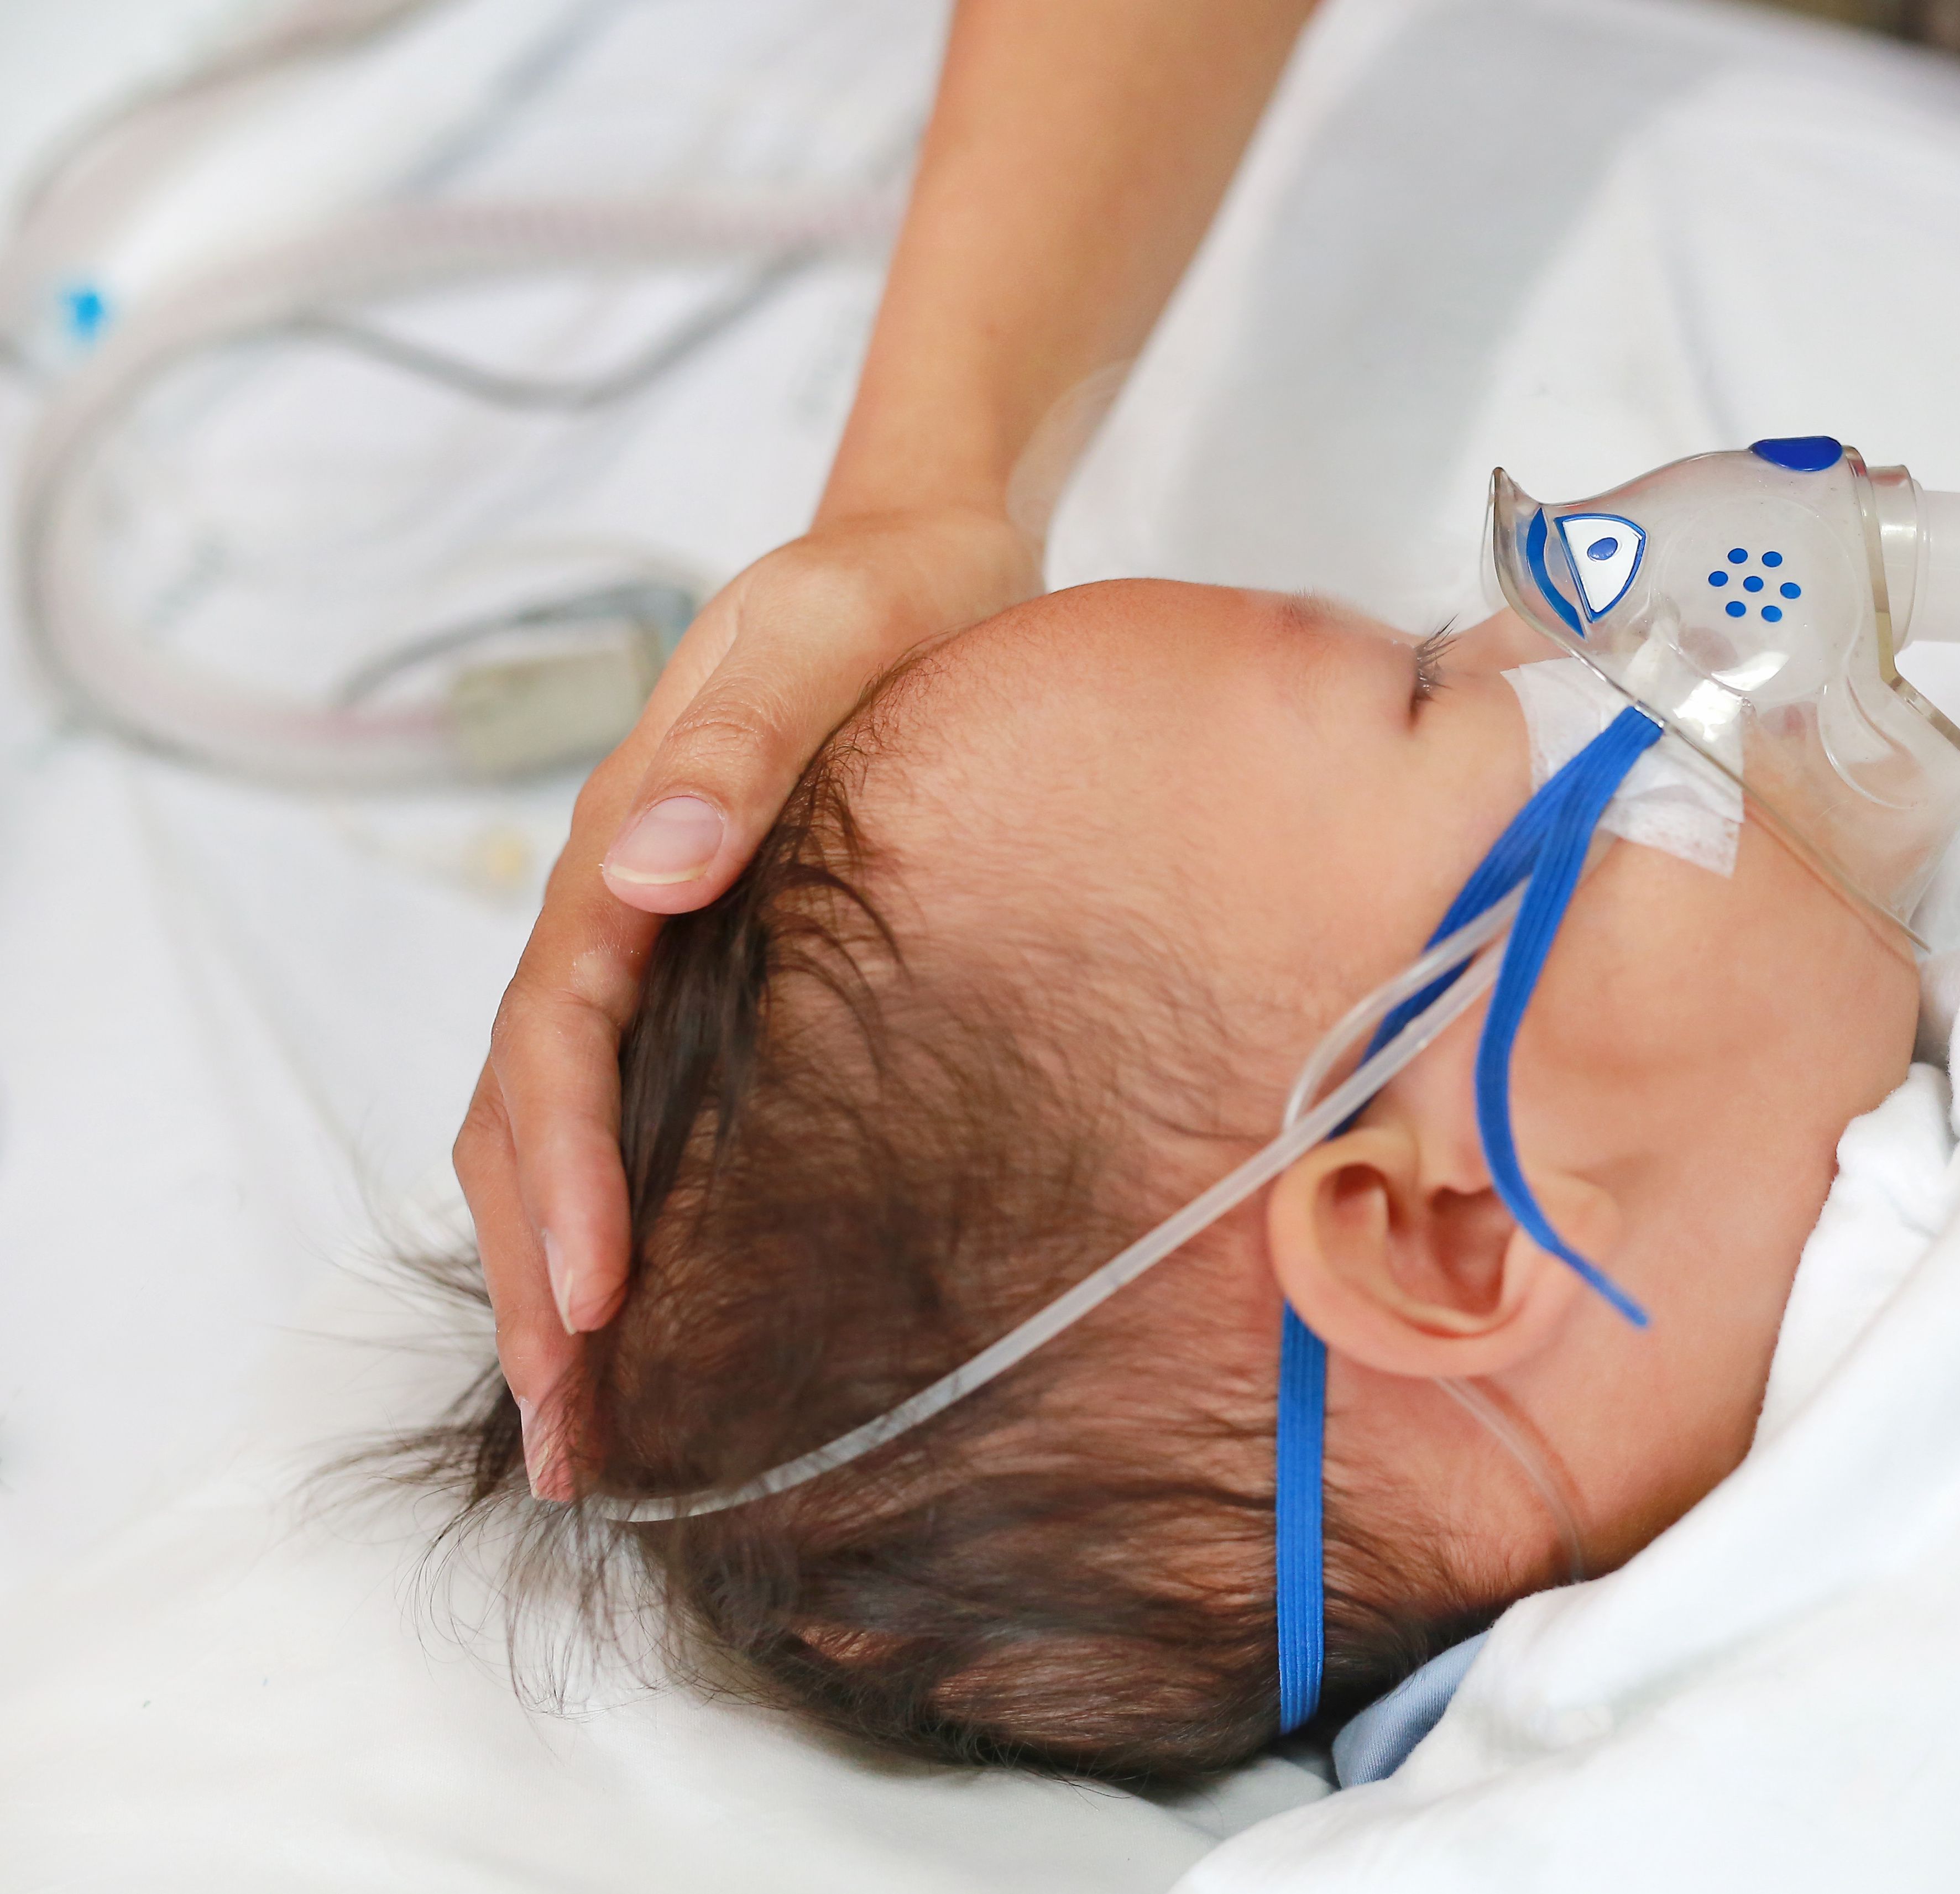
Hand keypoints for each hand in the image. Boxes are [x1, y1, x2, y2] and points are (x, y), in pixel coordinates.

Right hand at [454, 505, 1035, 1497]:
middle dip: (535, 1282)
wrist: (927, 557)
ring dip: (556, 1274)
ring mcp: (656, 942)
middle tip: (569, 1441)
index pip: (558, 1040)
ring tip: (585, 1421)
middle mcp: (620, 906)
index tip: (590, 1303)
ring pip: (560, 1128)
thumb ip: (738, 744)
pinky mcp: (713, 967)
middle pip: (530, 1114)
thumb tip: (645, 866)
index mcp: (627, 847)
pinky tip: (650, 1308)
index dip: (566, 1177)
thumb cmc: (888, 596)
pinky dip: (614, 1215)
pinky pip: (629, 1106)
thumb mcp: (822, 635)